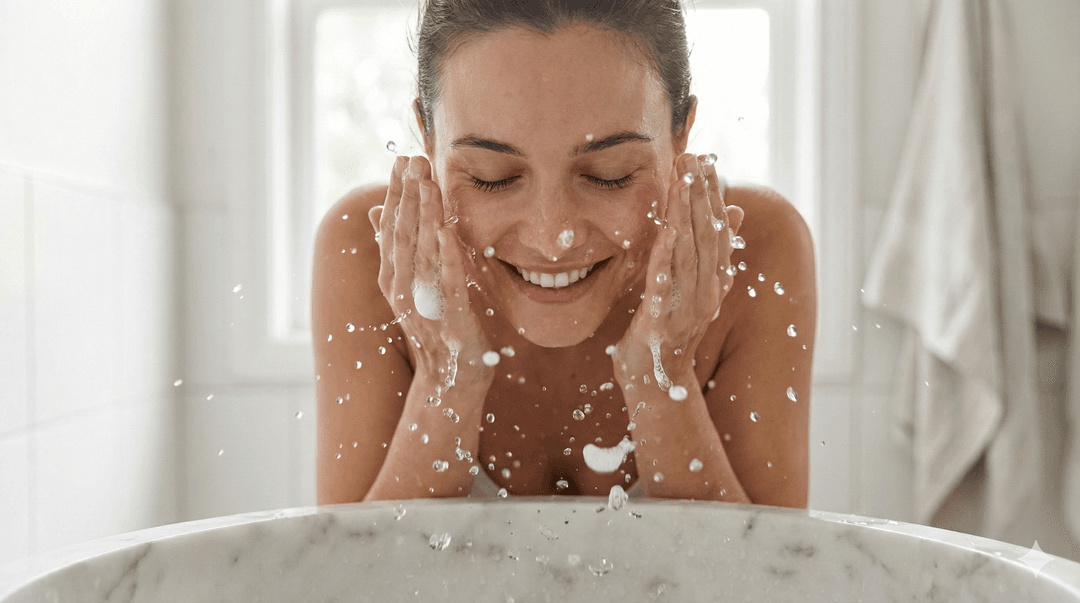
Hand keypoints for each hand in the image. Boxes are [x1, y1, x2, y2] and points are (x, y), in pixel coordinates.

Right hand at [367, 156, 491, 389]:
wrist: (448, 380)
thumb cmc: (435, 329)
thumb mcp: (413, 284)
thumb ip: (397, 250)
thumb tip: (377, 212)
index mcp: (393, 277)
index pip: (392, 227)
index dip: (396, 193)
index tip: (401, 160)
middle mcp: (402, 288)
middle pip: (403, 234)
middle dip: (409, 195)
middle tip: (414, 159)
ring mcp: (424, 304)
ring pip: (422, 252)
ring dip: (425, 216)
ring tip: (428, 183)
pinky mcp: (451, 319)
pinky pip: (448, 283)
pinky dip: (446, 257)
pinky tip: (447, 231)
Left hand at [612, 153, 744, 392]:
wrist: (656, 383)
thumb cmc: (667, 332)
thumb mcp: (690, 287)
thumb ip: (709, 254)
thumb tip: (734, 213)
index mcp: (713, 283)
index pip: (717, 231)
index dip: (712, 195)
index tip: (706, 161)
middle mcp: (706, 292)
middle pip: (707, 235)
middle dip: (701, 193)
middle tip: (694, 157)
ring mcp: (687, 308)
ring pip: (690, 252)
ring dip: (686, 213)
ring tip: (682, 179)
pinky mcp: (662, 322)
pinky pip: (666, 285)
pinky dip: (668, 257)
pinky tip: (666, 232)